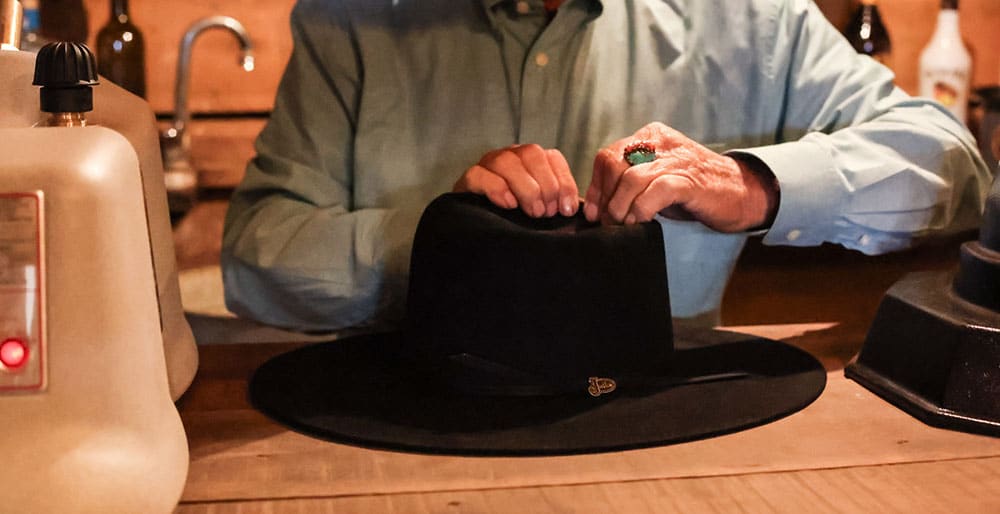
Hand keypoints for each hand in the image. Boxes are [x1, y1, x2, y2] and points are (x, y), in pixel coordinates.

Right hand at [454, 144, 578, 217]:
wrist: (482, 240)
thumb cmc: (519, 223)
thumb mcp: (545, 212)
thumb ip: (562, 206)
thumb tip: (587, 212)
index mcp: (532, 162)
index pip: (553, 157)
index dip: (564, 182)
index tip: (568, 209)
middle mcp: (510, 157)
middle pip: (531, 154)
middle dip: (545, 186)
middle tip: (546, 213)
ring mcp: (487, 166)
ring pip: (506, 161)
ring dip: (525, 188)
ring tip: (532, 212)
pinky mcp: (467, 181)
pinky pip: (478, 174)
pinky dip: (496, 188)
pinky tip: (508, 205)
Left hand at [584, 122, 778, 231]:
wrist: (741, 192)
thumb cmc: (694, 191)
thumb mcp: (656, 182)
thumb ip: (629, 185)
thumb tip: (596, 209)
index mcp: (650, 138)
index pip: (608, 156)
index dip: (596, 187)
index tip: (594, 212)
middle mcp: (659, 142)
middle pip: (614, 165)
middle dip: (606, 199)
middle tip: (608, 223)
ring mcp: (675, 159)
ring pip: (631, 179)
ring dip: (620, 208)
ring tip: (621, 226)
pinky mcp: (689, 179)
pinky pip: (655, 191)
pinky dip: (641, 210)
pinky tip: (640, 222)